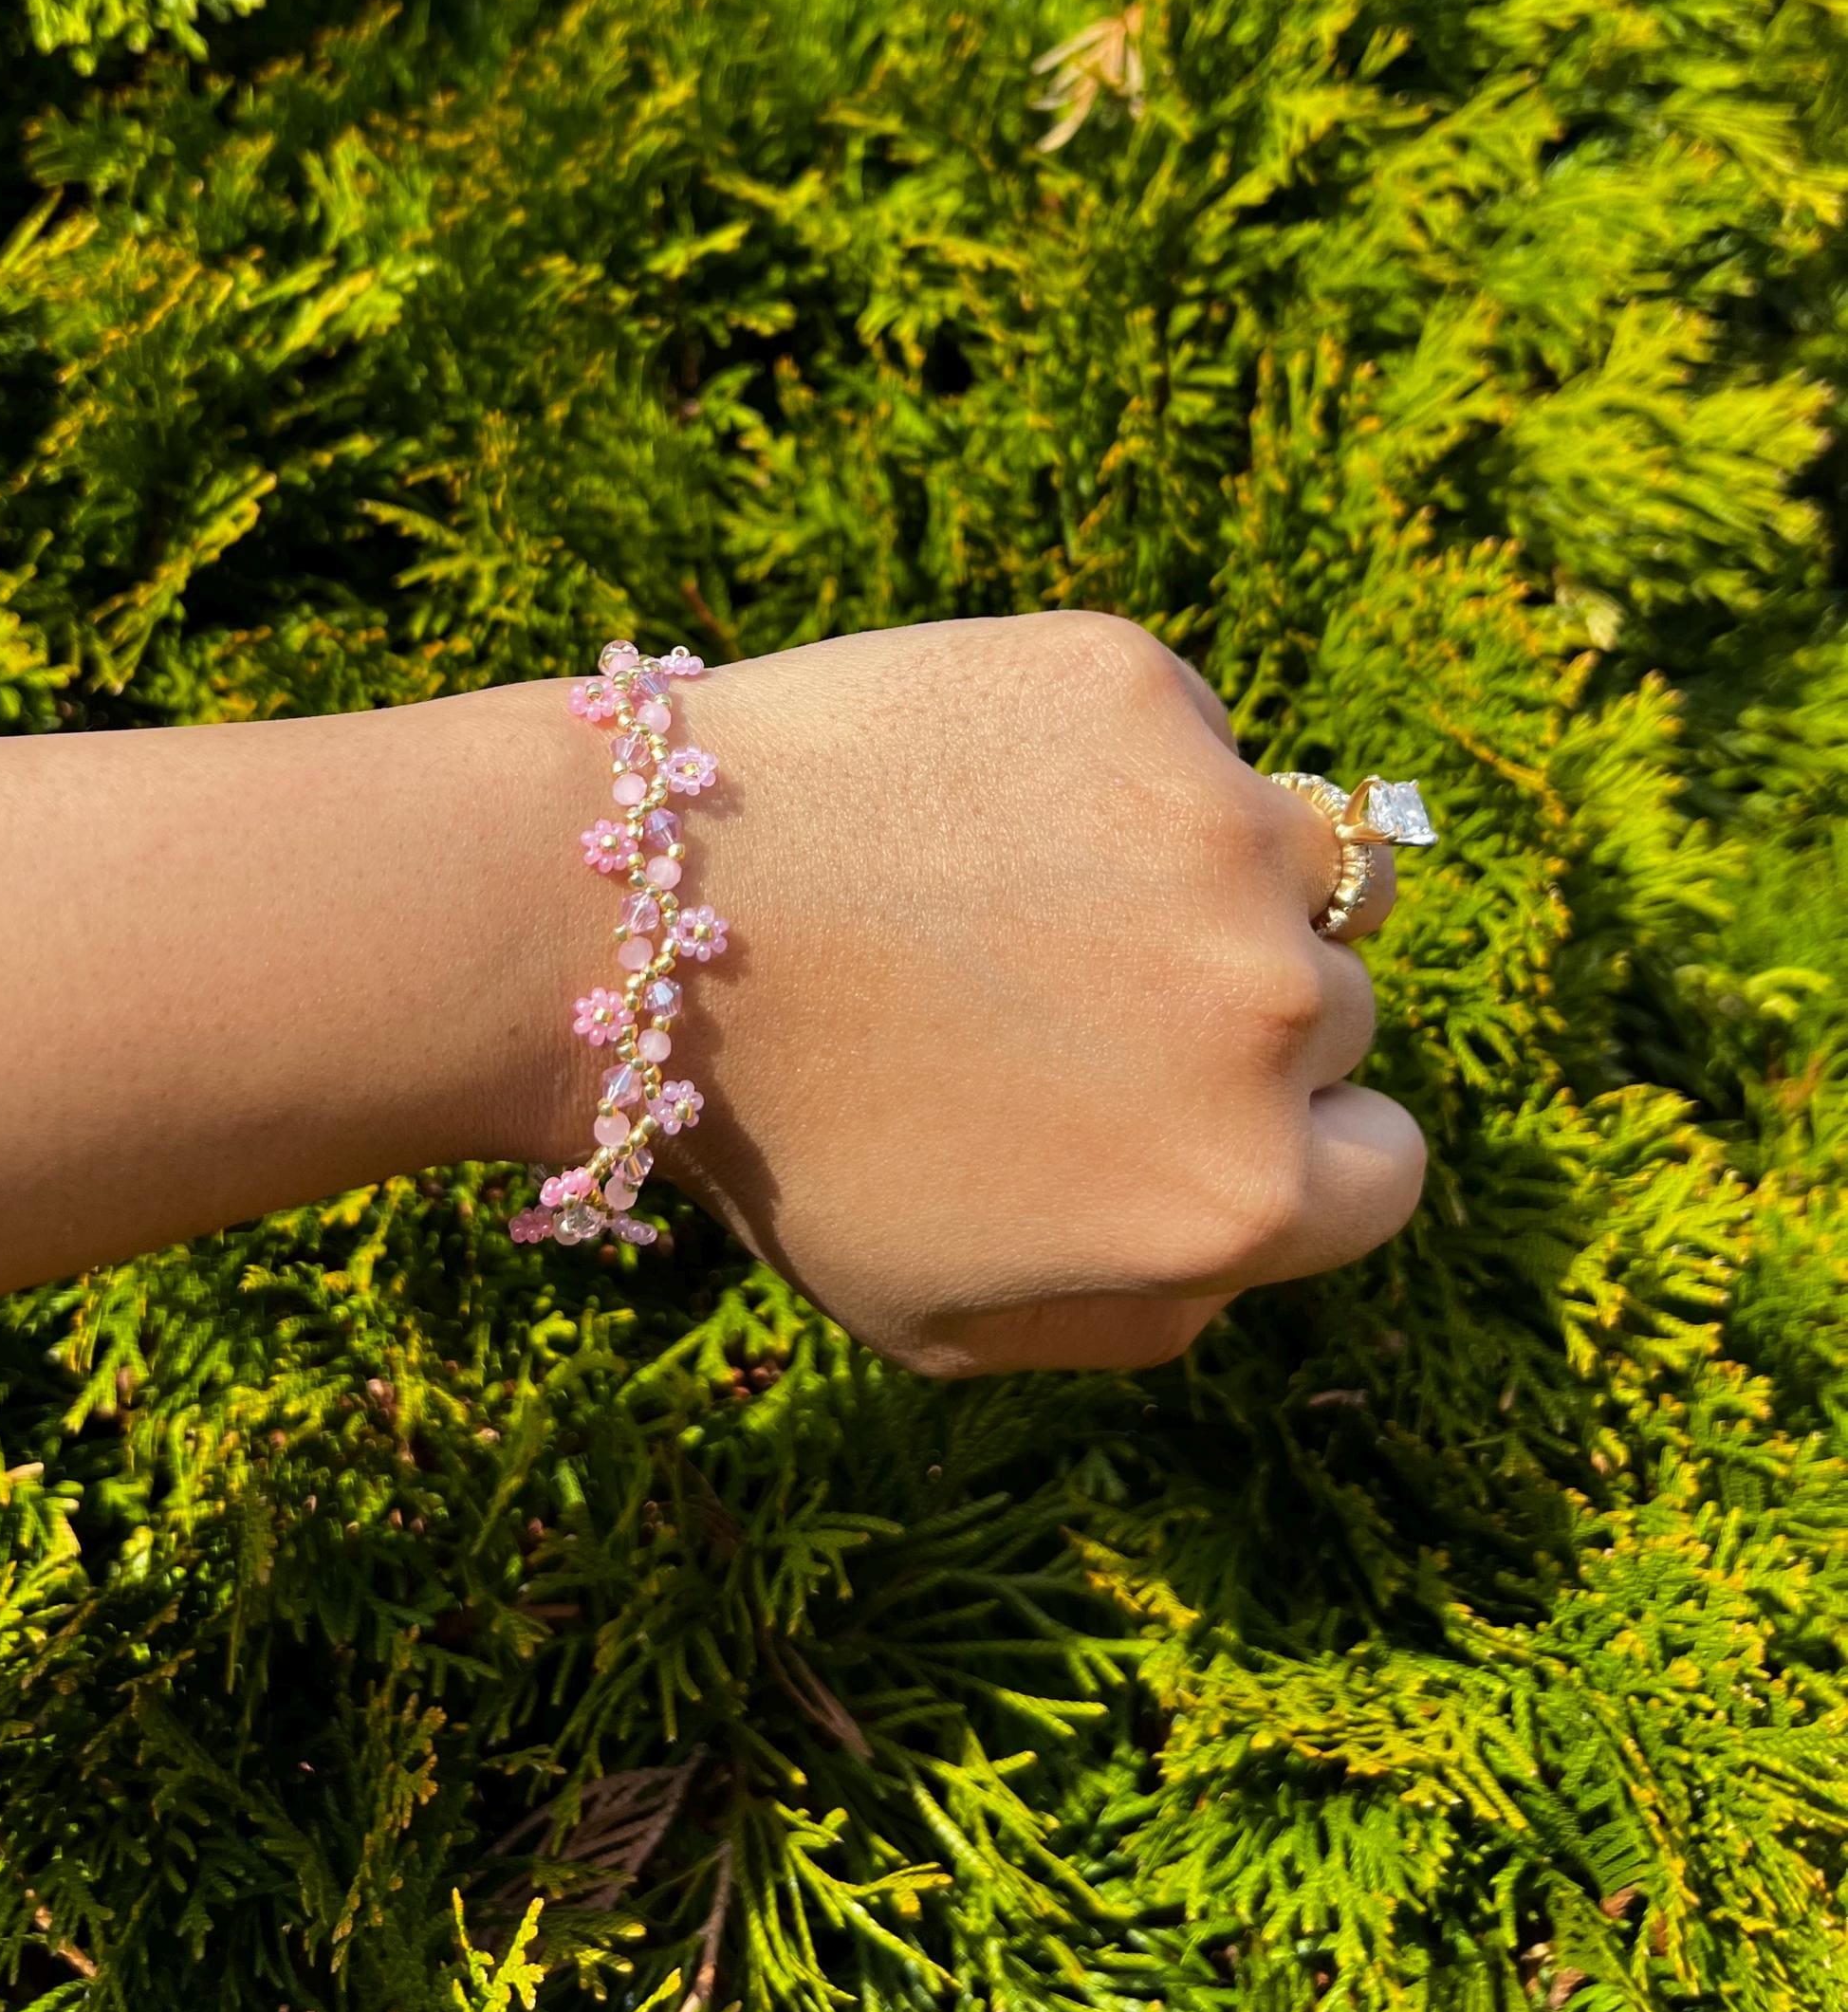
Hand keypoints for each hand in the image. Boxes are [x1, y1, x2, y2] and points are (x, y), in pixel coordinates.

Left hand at [539, 613, 1422, 1373]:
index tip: (1183, 1100)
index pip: (1384, 1167)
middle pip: (1334, 1009)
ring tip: (1026, 885)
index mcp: (1243, 1190)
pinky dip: (1113, 760)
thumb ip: (1152, 1311)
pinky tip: (973, 797)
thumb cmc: (776, 1137)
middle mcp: (1267, 1010)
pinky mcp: (1135, 688)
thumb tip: (1254, 1232)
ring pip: (1292, 853)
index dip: (1293, 1142)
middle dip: (1224, 1010)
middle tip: (1057, 992)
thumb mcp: (952, 1324)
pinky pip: (1188, 733)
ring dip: (1202, 873)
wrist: (626, 922)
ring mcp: (1214, 826)